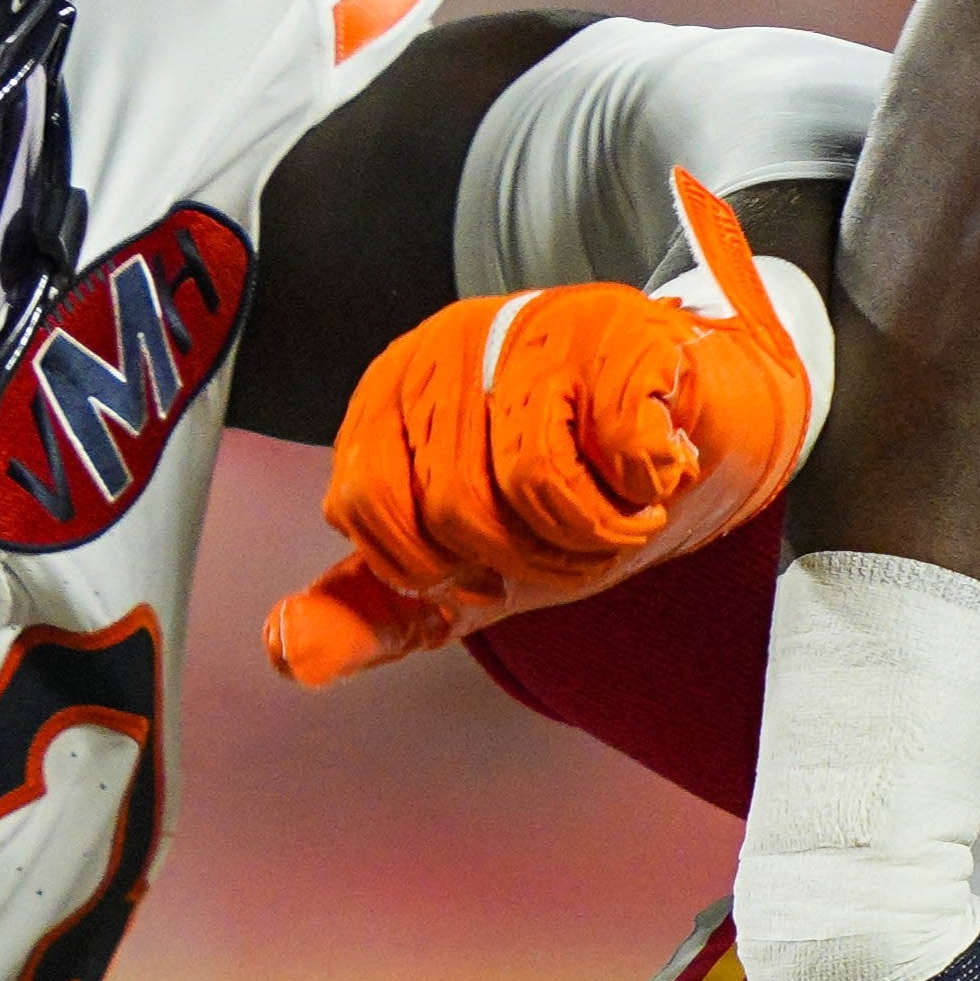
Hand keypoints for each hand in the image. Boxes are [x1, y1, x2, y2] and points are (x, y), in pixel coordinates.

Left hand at [268, 170, 818, 687]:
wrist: (694, 443)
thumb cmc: (567, 498)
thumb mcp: (454, 570)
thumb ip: (367, 611)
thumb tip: (285, 654)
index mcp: (389, 393)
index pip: (363, 505)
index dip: (434, 565)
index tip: (486, 564)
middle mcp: (449, 344)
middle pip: (453, 507)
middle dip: (525, 562)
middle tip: (569, 543)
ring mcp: (536, 327)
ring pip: (532, 481)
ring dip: (593, 535)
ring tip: (614, 514)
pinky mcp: (627, 331)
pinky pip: (620, 448)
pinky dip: (646, 488)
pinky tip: (654, 470)